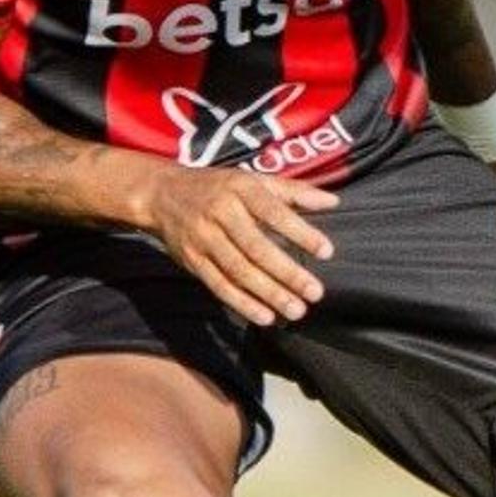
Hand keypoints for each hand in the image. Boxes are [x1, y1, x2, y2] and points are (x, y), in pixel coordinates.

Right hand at [134, 161, 339, 326]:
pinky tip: (265, 317)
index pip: (274, 212)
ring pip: (238, 271)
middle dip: (287, 273)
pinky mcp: (192, 260)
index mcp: (240, 190)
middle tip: (315, 293)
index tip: (326, 252)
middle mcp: (220, 214)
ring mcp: (204, 238)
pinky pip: (219, 285)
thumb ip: (293, 191)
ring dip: (269, 294)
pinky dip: (242, 303)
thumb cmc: (219, 186)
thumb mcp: (253, 180)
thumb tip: (333, 201)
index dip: (301, 232)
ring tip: (296, 310)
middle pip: (256, 247)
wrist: (162, 194)